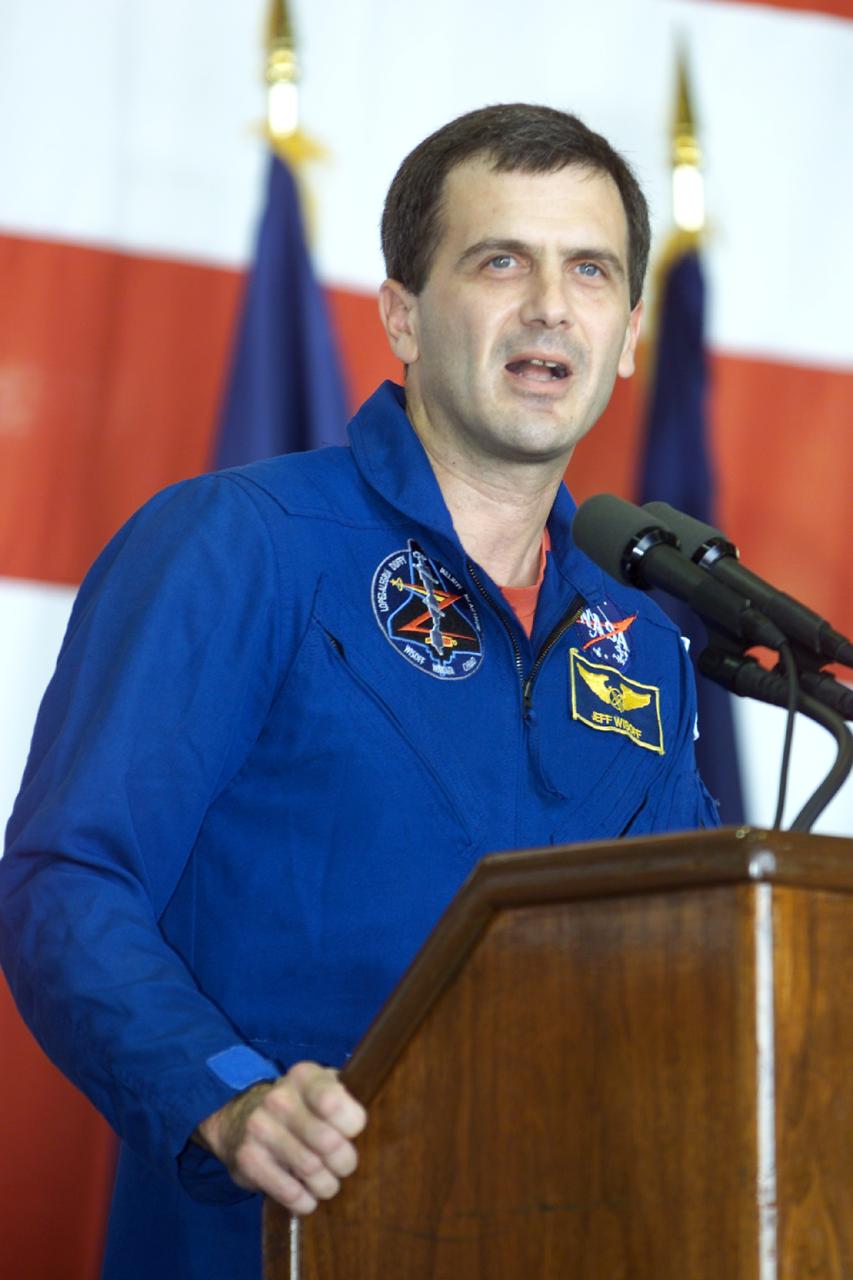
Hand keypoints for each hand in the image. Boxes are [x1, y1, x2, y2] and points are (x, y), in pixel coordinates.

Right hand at [195, 1061, 366, 1213]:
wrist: (242, 1120)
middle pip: (328, 1142)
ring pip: (311, 1170)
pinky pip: (288, 1191)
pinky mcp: (247, 1158)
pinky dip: (305, 1201)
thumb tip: (386, 1113)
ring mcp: (260, 1127)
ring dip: (327, 1185)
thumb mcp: (322, 1088)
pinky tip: (308, 1198)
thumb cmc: (301, 1107)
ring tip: (328, 1183)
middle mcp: (279, 1098)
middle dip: (344, 1162)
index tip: (353, 1133)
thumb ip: (348, 1096)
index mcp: (304, 1076)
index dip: (352, 1125)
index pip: (334, 1102)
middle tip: (344, 1166)